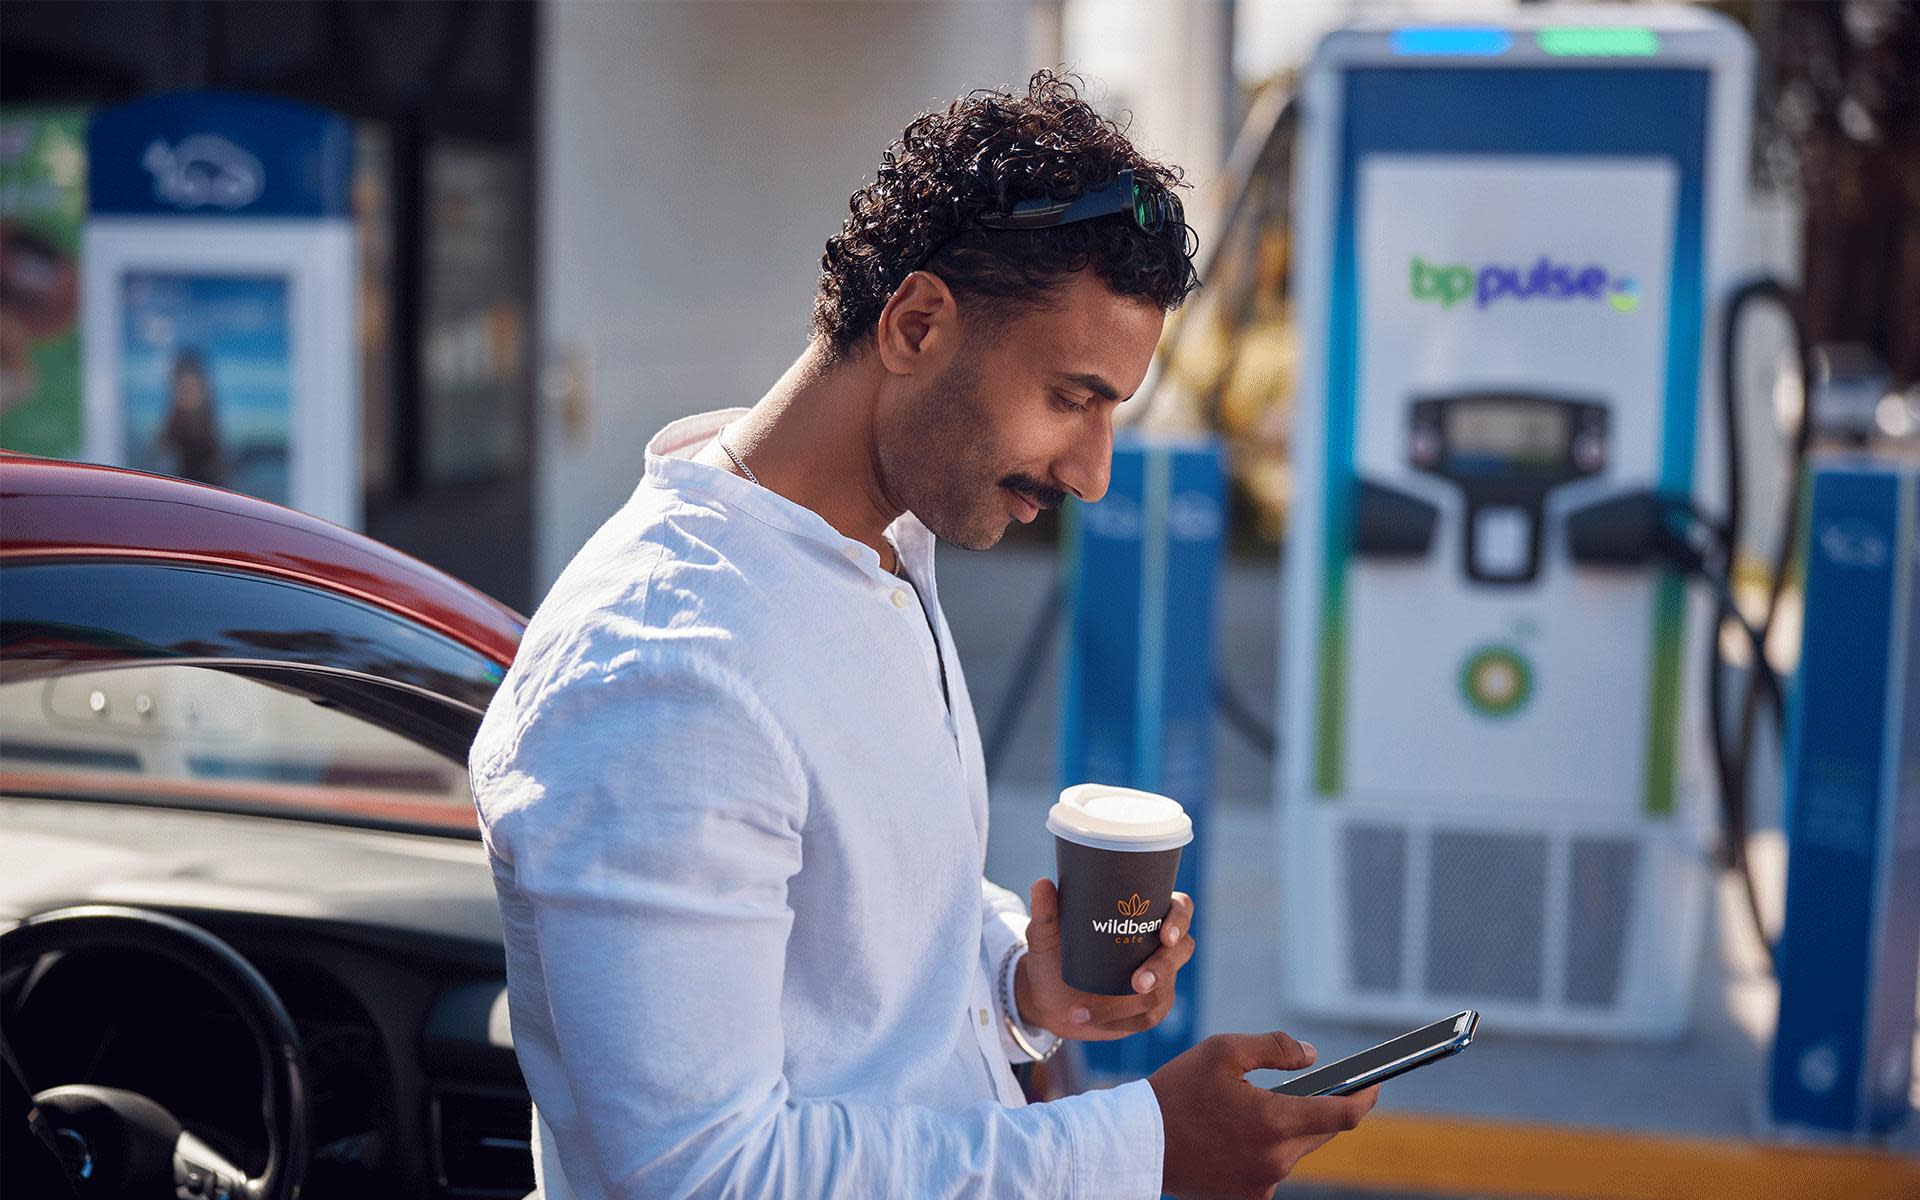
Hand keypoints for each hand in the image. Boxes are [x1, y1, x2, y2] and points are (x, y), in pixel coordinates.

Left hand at [1015, 878, 1194, 1040]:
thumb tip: (1042, 884)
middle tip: (1136, 982)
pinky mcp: (1149, 1009)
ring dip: (1127, 1005)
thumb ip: (1045, 913)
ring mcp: (1158, 978)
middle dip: (1162, 968)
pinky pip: (1149, 1017)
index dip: (1180, 920)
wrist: (1047, 998)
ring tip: (1086, 1009)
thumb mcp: (1046, 935)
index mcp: (1143, 916)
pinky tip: (1091, 1018)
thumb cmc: (1053, 956)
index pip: (1179, 908)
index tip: (1165, 935)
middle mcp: (1157, 946)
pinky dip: (1119, 1021)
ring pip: (1163, 991)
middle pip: (1182, 951)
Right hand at [1148, 1030, 1379, 1199]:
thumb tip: (1312, 1056)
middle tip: (1312, 1086)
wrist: (1137, 1142)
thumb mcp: (1223, 1050)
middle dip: (1323, 1108)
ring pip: (1297, 1150)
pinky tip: (1242, 1133)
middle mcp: (1275, 1159)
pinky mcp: (1248, 1197)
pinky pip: (1274, 1169)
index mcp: (1274, 1121)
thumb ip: (1275, 1048)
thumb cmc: (1177, 1091)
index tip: (1373, 1086)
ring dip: (1292, 1128)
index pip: (1343, 1115)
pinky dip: (1270, 1149)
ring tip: (1261, 1106)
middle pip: (1321, 1132)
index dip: (1365, 1098)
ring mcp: (1262, 1183)